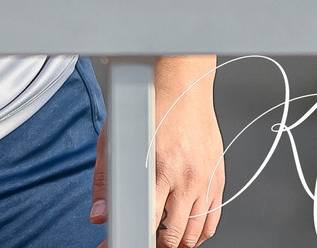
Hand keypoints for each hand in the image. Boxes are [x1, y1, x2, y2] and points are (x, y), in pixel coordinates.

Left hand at [89, 57, 224, 246]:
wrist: (183, 84)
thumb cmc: (149, 105)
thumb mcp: (114, 139)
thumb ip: (106, 180)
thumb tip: (98, 213)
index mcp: (158, 169)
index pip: (145, 222)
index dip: (130, 238)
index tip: (118, 242)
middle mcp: (185, 178)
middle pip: (174, 235)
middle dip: (154, 245)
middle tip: (140, 241)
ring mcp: (205, 181)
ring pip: (196, 233)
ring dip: (178, 242)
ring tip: (161, 239)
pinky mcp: (218, 179)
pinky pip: (212, 219)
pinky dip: (200, 232)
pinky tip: (185, 230)